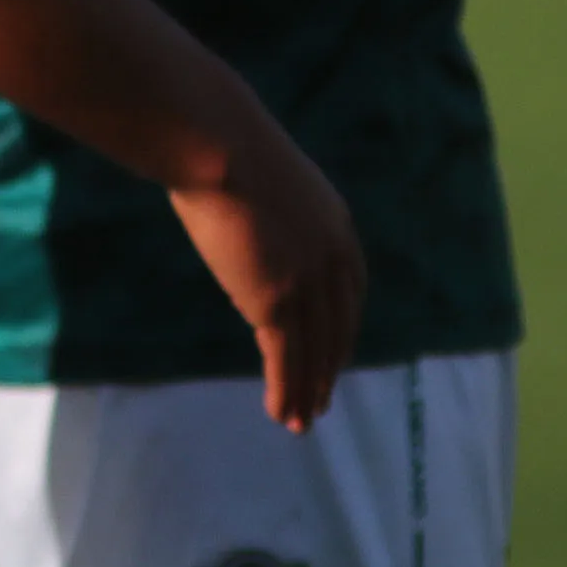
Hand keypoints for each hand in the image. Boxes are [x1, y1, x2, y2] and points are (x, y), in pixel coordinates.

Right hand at [167, 115, 362, 431]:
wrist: (217, 144)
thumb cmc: (223, 148)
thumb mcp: (266, 180)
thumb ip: (269, 209)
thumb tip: (242, 207)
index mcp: (336, 227)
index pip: (349, 293)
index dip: (341, 329)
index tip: (332, 353)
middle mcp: (332, 259)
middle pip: (337, 328)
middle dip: (328, 368)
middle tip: (320, 400)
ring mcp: (307, 282)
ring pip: (312, 352)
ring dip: (306, 391)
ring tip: (299, 422)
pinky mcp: (277, 301)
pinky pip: (285, 359)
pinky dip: (285, 390)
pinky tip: (279, 413)